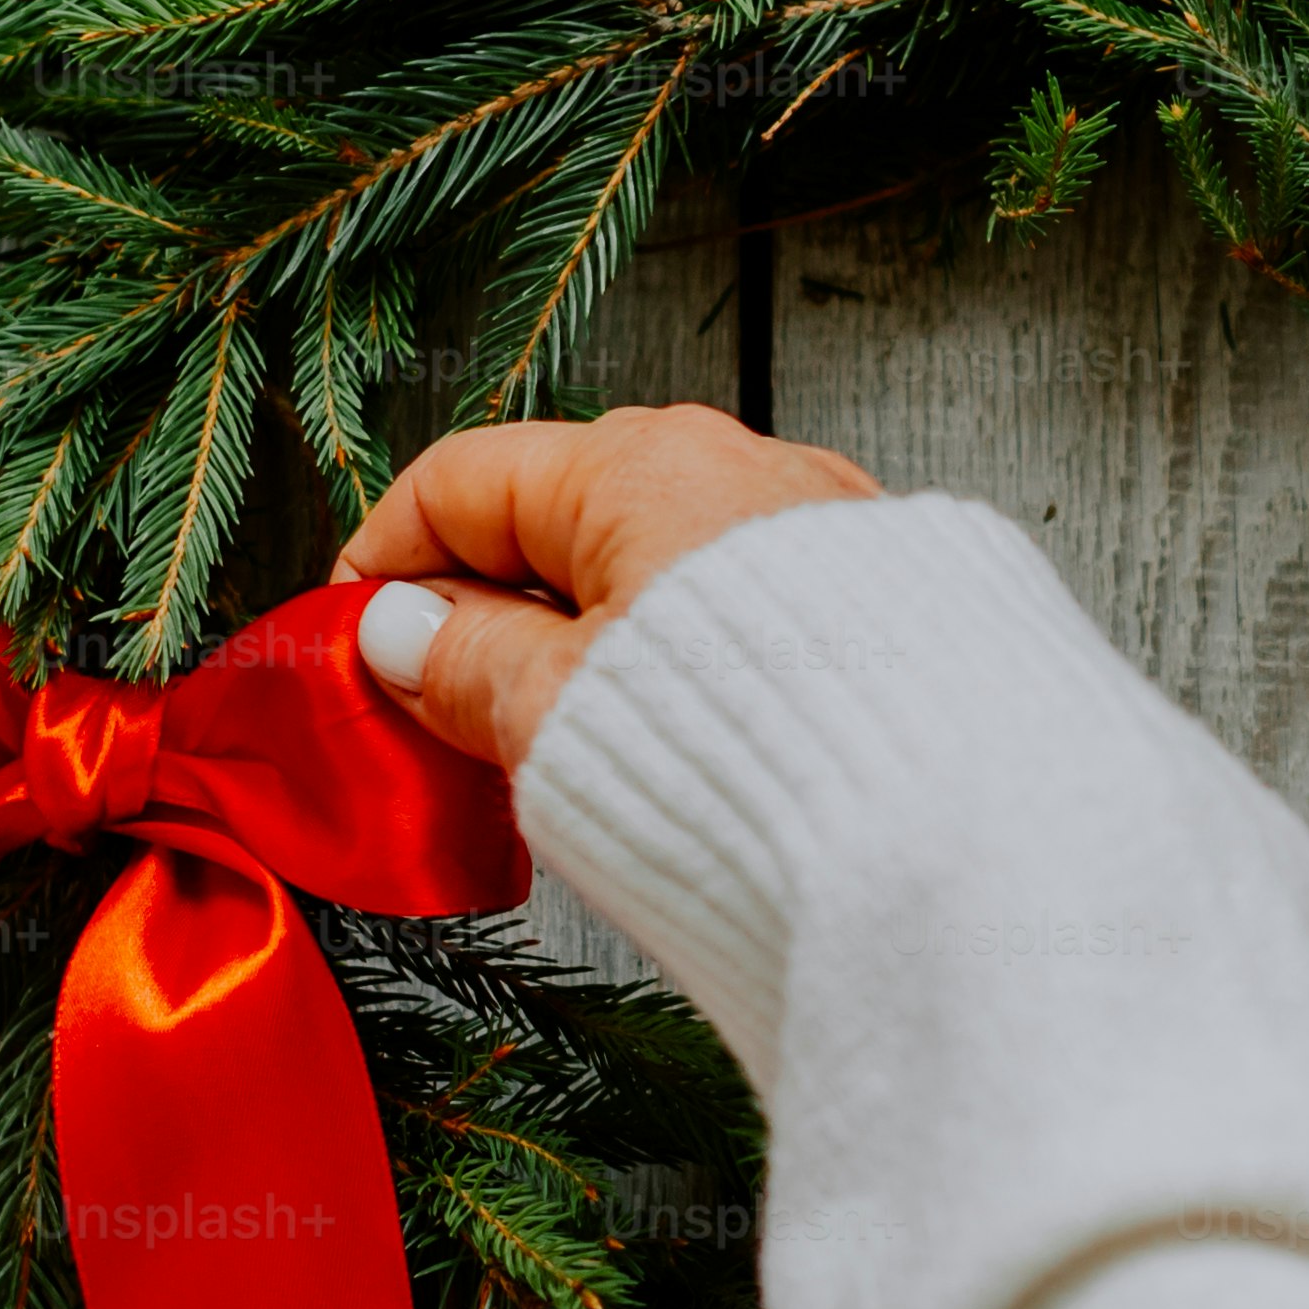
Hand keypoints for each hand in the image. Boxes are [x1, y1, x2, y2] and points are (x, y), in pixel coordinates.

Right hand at [333, 405, 880, 768]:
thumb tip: (401, 633)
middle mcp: (747, 469)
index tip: (347, 634)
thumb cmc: (749, 766)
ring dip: (589, 642)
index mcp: (645, 463)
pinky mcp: (893, 606)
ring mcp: (830, 533)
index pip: (465, 480)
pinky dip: (685, 662)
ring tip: (550, 747)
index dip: (386, 558)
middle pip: (568, 516)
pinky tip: (669, 743)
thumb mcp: (557, 715)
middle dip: (489, 604)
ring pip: (664, 567)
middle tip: (432, 708)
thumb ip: (465, 663)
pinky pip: (748, 613)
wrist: (960, 845)